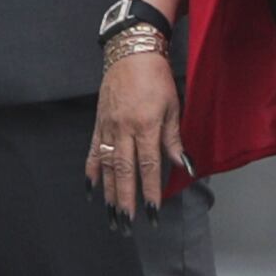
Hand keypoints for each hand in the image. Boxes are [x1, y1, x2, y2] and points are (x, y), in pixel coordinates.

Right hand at [87, 48, 188, 222]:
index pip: (148, 165)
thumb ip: (173, 139)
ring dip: (109, 193)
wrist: (131, 53)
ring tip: (112, 214)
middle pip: (125, 171)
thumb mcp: (173, 106)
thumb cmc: (156, 78)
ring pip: (108, 166)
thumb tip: (184, 166)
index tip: (152, 211)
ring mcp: (108, 128)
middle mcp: (124, 129)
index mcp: (145, 125)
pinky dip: (92, 172)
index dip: (150, 190)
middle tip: (127, 222)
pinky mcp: (98, 124)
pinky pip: (93, 152)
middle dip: (126, 199)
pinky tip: (91, 189)